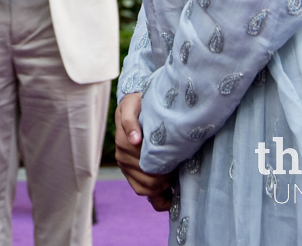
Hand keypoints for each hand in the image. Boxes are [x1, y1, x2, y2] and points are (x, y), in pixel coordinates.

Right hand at [115, 92, 171, 209]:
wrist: (135, 105)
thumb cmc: (138, 104)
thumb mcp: (133, 105)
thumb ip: (130, 121)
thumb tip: (135, 140)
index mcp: (124, 143)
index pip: (145, 166)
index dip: (163, 168)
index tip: (175, 160)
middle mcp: (122, 156)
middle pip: (148, 180)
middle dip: (165, 177)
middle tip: (178, 168)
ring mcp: (125, 167)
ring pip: (145, 189)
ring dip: (161, 187)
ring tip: (174, 177)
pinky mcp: (129, 173)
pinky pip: (142, 191)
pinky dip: (157, 198)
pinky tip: (170, 194)